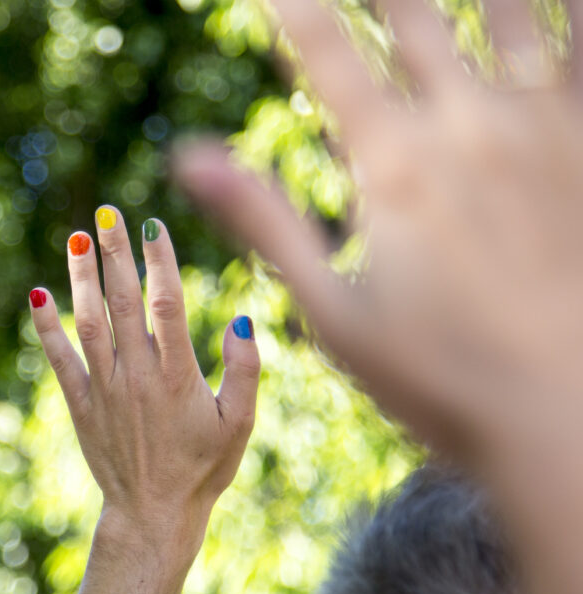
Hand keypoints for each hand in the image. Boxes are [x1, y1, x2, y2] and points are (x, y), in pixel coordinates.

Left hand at [30, 206, 259, 547]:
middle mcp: (137, 375)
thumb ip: (245, 369)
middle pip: (122, 302)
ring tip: (75, 239)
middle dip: (114, 255)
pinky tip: (37, 295)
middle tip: (107, 215)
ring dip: (81, 279)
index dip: (159, 261)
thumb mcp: (241, 423)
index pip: (167, 304)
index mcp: (178, 376)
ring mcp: (104, 389)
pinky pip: (59, 359)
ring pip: (88, 322)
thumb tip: (243, 316)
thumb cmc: (204, 467)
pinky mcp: (80, 404)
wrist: (153, 513)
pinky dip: (46, 327)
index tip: (152, 227)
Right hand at [173, 0, 582, 456]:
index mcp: (395, 166)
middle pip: (414, 16)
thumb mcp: (332, 310)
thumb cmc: (439, 378)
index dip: (293, 8)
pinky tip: (560, 8)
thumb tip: (186, 159)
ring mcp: (547, 127)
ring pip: (511, 12)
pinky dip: (570, 16)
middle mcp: (470, 128)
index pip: (326, 53)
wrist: (566, 417)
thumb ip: (263, 221)